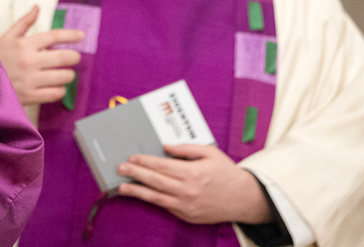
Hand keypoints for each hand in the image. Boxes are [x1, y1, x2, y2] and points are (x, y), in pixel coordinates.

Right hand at [0, 5, 85, 105]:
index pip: (55, 36)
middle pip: (64, 57)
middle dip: (74, 57)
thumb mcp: (7, 37)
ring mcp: (30, 80)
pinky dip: (60, 90)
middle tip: (74, 58)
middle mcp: (30, 61)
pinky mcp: (29, 96)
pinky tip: (56, 87)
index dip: (71, 35)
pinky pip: (55, 94)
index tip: (82, 36)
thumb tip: (37, 7)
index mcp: (25, 44)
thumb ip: (24, 22)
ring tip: (65, 73)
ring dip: (68, 74)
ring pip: (63, 76)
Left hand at [115, 143, 270, 224]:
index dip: (145, 161)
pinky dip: (152, 201)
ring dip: (137, 191)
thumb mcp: (210, 153)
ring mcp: (186, 205)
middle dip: (136, 174)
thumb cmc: (226, 173)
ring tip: (122, 187)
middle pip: (155, 181)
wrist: (243, 199)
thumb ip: (186, 149)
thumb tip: (166, 147)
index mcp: (193, 172)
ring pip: (156, 197)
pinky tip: (142, 195)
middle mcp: (188, 190)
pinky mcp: (187, 216)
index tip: (132, 158)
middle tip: (120, 168)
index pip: (163, 166)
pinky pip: (166, 207)